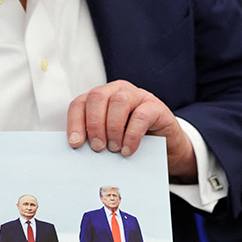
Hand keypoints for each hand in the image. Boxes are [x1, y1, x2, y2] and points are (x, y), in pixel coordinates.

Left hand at [67, 80, 196, 181]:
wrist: (166, 146)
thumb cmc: (133, 141)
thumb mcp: (110, 138)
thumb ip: (96, 137)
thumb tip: (79, 149)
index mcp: (102, 97)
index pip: (80, 103)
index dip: (75, 122)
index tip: (76, 143)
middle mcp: (118, 91)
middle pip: (97, 97)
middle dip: (94, 124)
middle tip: (97, 147)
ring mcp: (138, 96)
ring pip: (119, 101)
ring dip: (113, 128)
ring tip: (114, 148)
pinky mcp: (156, 106)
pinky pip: (141, 116)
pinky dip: (131, 136)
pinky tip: (128, 150)